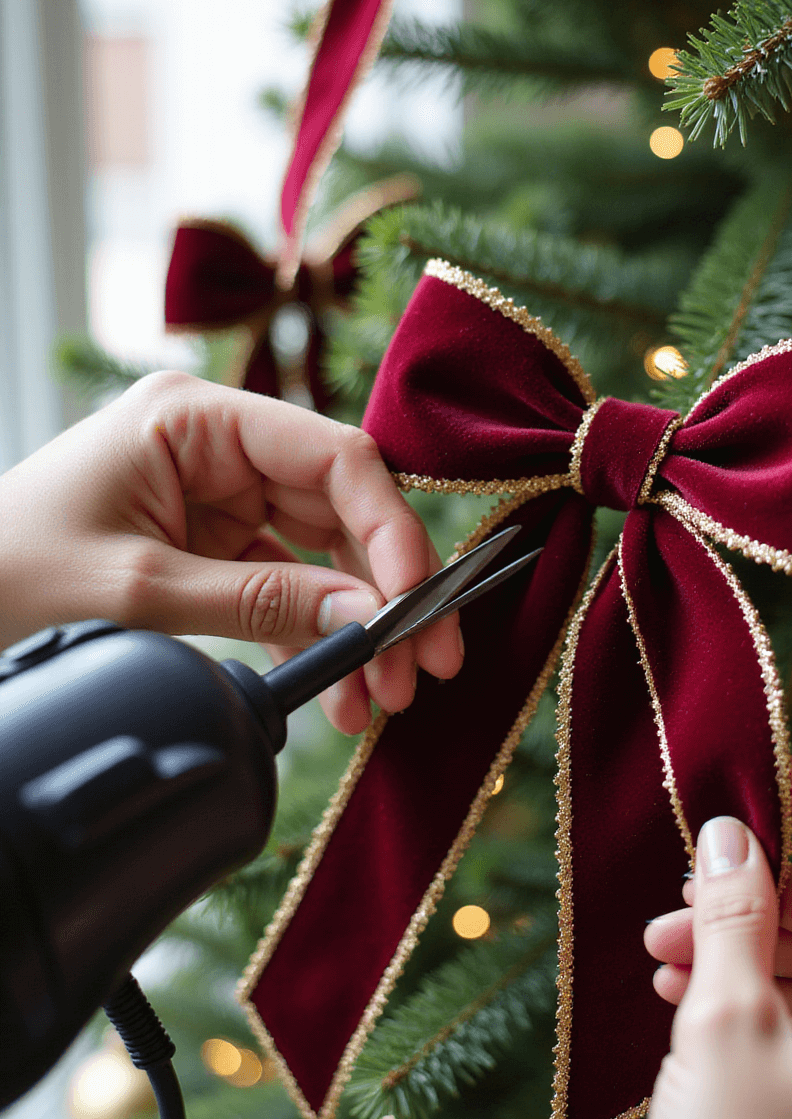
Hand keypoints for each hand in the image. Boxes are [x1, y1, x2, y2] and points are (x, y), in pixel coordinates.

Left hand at [0, 372, 461, 731]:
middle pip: (342, 507)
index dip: (391, 529)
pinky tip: (338, 690)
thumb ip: (259, 602)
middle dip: (386, 592)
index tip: (415, 605)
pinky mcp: (211, 539)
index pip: (333, 456)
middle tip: (423, 668)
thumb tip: (366, 619)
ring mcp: (217, 491)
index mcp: (196, 417)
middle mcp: (219, 443)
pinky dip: (316, 636)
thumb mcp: (141, 591)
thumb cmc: (15, 569)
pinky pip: (288, 582)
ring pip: (325, 552)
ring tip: (378, 702)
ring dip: (358, 626)